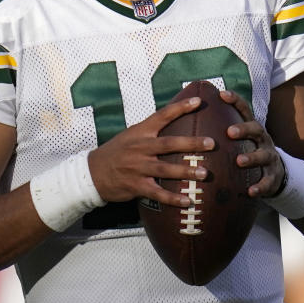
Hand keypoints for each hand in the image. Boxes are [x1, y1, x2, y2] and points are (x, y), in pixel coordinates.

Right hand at [87, 96, 214, 208]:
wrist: (92, 173)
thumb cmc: (117, 152)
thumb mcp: (131, 135)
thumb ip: (152, 130)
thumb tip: (176, 119)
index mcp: (140, 132)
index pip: (162, 116)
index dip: (180, 108)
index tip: (198, 101)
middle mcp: (140, 148)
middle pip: (169, 144)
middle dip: (191, 143)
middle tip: (211, 143)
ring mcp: (138, 167)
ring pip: (166, 169)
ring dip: (186, 172)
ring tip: (205, 174)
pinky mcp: (136, 186)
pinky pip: (158, 193)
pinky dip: (173, 198)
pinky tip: (188, 201)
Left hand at [219, 89, 282, 197]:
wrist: (275, 173)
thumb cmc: (247, 152)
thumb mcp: (239, 140)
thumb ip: (220, 130)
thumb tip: (188, 117)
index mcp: (252, 129)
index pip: (244, 110)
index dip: (235, 101)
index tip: (222, 94)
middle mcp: (263, 140)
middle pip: (256, 129)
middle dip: (244, 129)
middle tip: (230, 132)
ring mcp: (269, 157)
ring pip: (263, 155)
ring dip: (251, 157)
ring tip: (239, 161)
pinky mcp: (273, 177)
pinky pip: (267, 182)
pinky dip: (260, 186)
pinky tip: (250, 191)